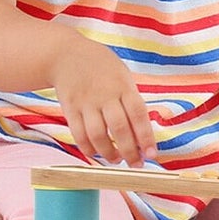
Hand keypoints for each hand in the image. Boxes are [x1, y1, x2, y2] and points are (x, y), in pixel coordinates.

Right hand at [51, 36, 156, 166]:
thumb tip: (144, 133)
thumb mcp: (123, 76)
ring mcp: (86, 102)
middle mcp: (105, 95)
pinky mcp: (69, 108)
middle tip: (136, 164)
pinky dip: (88, 148)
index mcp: (123, 86)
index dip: (146, 137)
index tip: (152, 154)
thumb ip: (132, 101)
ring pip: (97, 135)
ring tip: (117, 161)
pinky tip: (97, 154)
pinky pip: (78, 134)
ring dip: (109, 153)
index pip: (138, 115)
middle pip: (119, 129)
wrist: (66, 54)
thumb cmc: (102, 68)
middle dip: (130, 151)